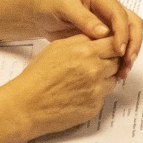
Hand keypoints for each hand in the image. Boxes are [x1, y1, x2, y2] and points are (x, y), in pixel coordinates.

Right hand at [6, 34, 124, 139]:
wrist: (26, 106)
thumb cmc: (37, 76)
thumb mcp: (57, 48)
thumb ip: (81, 40)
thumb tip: (100, 36)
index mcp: (85, 51)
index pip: (114, 42)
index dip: (112, 44)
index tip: (108, 47)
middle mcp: (94, 69)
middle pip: (117, 61)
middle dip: (109, 61)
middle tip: (95, 65)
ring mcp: (96, 90)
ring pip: (113, 79)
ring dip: (104, 79)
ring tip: (83, 81)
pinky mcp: (94, 106)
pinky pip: (103, 97)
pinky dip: (95, 95)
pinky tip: (78, 94)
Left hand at [34, 0, 142, 78]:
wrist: (41, 14)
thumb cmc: (50, 6)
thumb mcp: (64, 7)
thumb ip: (83, 18)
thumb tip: (104, 32)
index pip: (119, 13)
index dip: (122, 32)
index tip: (119, 50)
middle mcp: (109, 8)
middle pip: (132, 23)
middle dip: (133, 43)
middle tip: (127, 62)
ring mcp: (108, 21)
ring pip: (130, 34)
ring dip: (130, 52)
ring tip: (123, 71)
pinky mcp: (105, 34)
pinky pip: (119, 44)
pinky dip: (121, 57)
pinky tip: (116, 70)